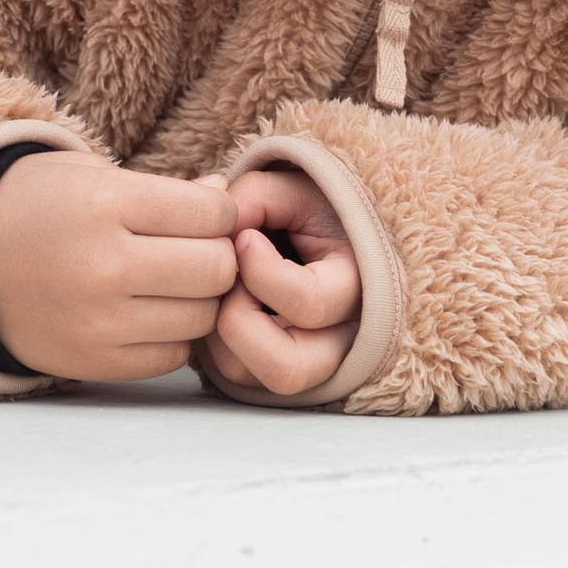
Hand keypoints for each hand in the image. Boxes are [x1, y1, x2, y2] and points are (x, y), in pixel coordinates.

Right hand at [0, 154, 239, 382]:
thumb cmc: (36, 206)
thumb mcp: (92, 174)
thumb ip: (166, 191)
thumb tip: (226, 202)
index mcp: (103, 203)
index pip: (211, 215)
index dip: (222, 213)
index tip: (206, 213)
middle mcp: (102, 265)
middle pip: (215, 269)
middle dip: (219, 256)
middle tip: (197, 248)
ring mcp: (98, 321)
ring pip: (201, 317)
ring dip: (199, 299)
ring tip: (172, 280)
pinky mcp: (94, 362)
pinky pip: (172, 356)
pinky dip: (173, 334)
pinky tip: (149, 311)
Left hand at [206, 167, 362, 400]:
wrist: (325, 234)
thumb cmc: (313, 212)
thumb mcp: (293, 191)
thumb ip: (255, 198)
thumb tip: (220, 228)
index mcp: (357, 290)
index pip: (309, 304)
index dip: (261, 269)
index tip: (247, 236)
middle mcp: (340, 342)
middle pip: (284, 370)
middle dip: (236, 320)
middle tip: (229, 278)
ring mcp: (304, 363)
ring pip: (245, 376)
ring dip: (216, 329)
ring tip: (222, 283)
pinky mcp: (270, 368)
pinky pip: (228, 372)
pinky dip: (210, 338)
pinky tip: (221, 298)